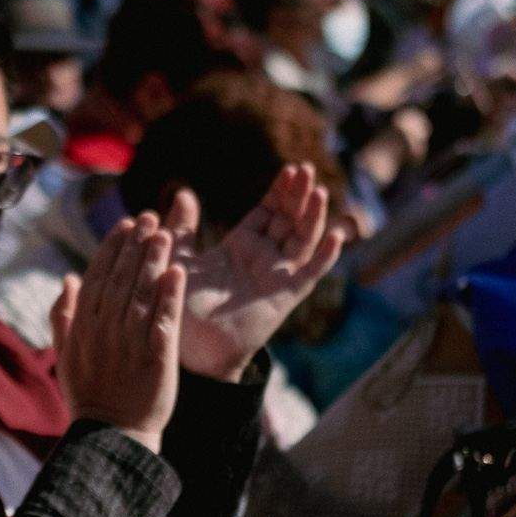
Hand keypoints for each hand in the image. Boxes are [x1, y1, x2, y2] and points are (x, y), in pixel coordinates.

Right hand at [51, 211, 183, 452]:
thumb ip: (63, 315)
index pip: (97, 276)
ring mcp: (129, 343)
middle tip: (150, 218)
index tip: (126, 225)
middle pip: (121, 278)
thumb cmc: (88, 394)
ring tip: (165, 234)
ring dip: (154, 261)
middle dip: (136, 245)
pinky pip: (164, 320)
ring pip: (142, 293)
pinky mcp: (156, 357)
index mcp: (82, 327)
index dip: (112, 248)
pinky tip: (178, 272)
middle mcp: (103, 330)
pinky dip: (170, 295)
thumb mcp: (66, 355)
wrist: (112, 435)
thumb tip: (68, 277)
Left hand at [175, 163, 346, 380]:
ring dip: (313, 216)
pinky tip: (336, 236)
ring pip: (302, 240)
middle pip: (289, 220)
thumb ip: (183, 228)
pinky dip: (324, 257)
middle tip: (306, 168)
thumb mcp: (179, 259)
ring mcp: (277, 277)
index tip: (290, 168)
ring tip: (317, 190)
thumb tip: (184, 193)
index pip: (268, 212)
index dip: (280, 191)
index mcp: (241, 247)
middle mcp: (264, 259)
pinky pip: (309, 274)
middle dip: (298, 195)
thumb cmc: (182, 307)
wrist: (190, 348)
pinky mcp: (285, 297)